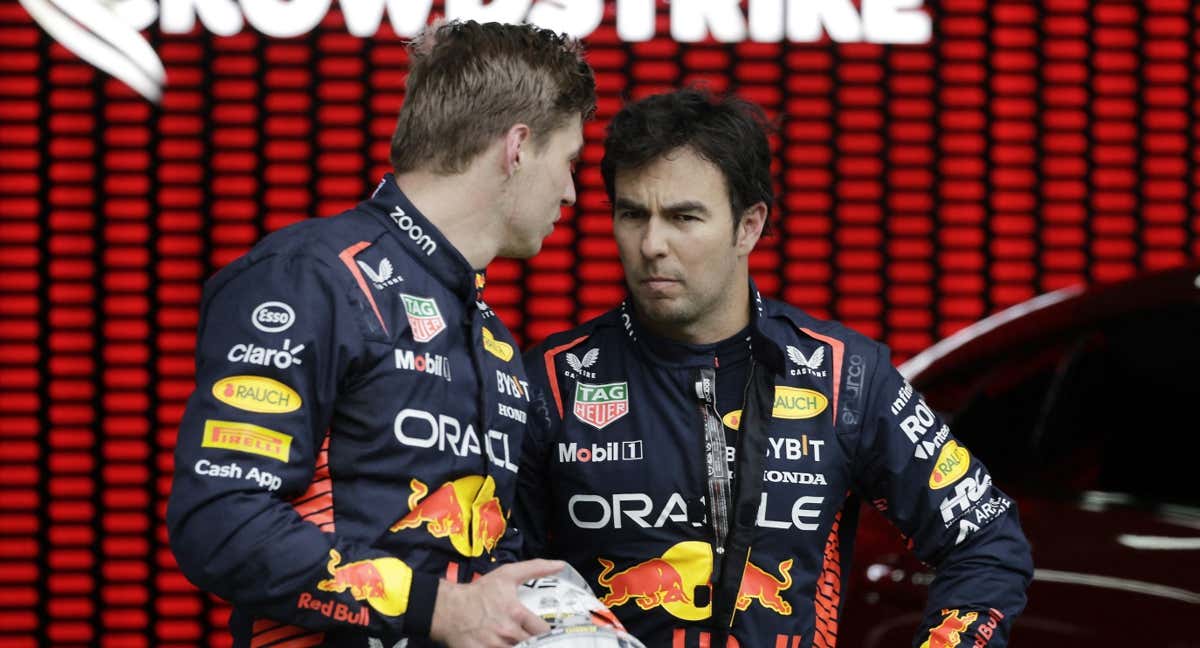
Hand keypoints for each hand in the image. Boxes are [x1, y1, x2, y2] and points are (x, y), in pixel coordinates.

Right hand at [429, 559, 562, 647]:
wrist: (448, 608)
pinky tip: (506, 646)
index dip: (548, 633)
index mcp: (516, 613)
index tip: (548, 632)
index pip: (543, 631)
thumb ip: (535, 568)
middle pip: (533, 645)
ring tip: (519, 641)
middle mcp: (507, 632)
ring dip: (521, 646)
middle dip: (536, 642)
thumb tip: (560, 565)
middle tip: (535, 638)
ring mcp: (494, 646)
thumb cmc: (479, 592)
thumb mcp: (507, 574)